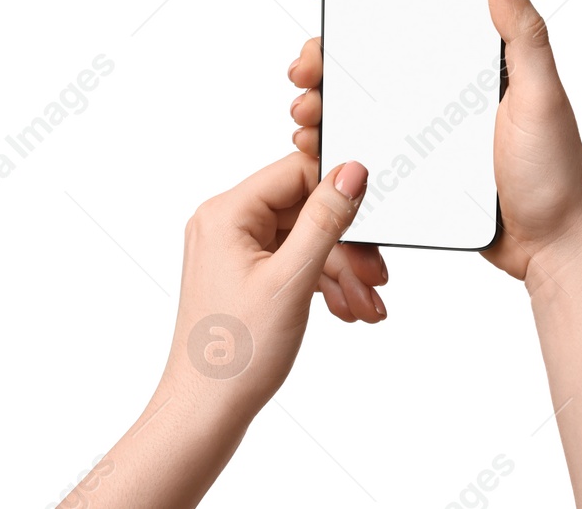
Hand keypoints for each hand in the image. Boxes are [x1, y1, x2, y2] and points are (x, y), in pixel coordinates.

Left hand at [160, 154, 369, 414]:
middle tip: (376, 277)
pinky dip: (322, 285)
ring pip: (304, 242)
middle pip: (305, 211)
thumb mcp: (292, 279)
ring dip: (342, 272)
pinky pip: (293, 265)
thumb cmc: (235, 353)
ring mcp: (233, 252)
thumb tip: (352, 170)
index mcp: (226, 213)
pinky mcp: (244, 277)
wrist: (205, 412)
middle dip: (347, 247)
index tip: (373, 219)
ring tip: (367, 306)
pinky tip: (347, 309)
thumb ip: (325, 219)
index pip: (296, 173)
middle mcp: (224, 225)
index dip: (339, 193)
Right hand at [289, 0, 581, 282]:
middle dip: (326, 56)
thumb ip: (523, 32)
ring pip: (361, 105)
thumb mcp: (541, 94)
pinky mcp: (416, 170)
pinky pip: (367, 150)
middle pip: (371, 60)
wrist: (552, 244)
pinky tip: (316, 143)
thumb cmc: (557, 170)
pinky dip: (336, 143)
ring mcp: (426, 131)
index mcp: (470, 63)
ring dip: (323, 100)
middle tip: (306, 66)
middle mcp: (443, 92)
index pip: (413, 16)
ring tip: (306, 109)